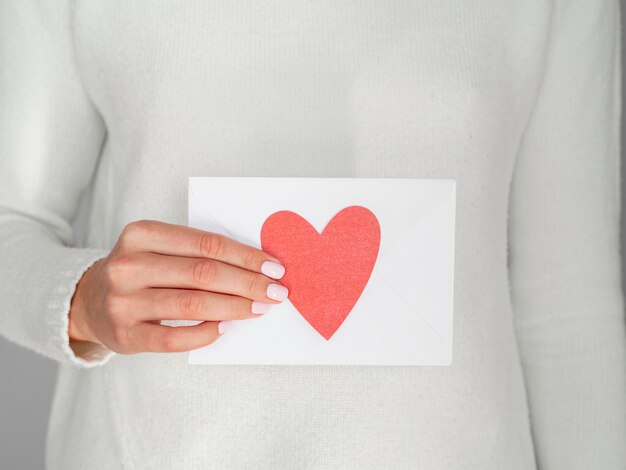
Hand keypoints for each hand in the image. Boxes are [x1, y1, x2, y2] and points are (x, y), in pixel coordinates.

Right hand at [68, 220, 287, 353]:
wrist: (88, 301)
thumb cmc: (140, 270)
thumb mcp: (159, 248)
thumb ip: (198, 252)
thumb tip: (256, 266)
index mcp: (141, 234)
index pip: (206, 244)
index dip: (246, 256)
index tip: (274, 267)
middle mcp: (128, 265)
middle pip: (203, 273)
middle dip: (248, 283)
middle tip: (277, 291)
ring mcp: (123, 302)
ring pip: (193, 305)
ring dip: (235, 307)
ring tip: (260, 308)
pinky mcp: (125, 335)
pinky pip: (175, 339)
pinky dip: (206, 334)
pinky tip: (226, 327)